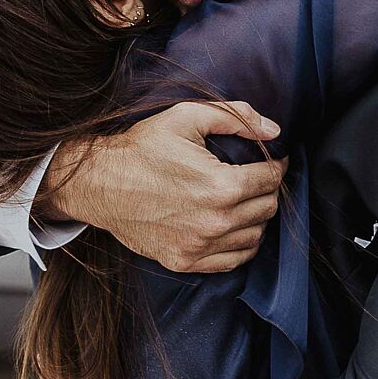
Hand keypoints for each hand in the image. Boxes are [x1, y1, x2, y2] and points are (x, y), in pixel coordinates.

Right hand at [41, 100, 286, 272]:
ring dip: (257, 216)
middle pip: (267, 208)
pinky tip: (235, 226)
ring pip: (255, 236)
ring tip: (246, 199)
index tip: (275, 160)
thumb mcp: (186, 117)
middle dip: (268, 189)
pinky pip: (234, 260)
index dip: (277, 165)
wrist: (100, 183)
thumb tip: (273, 131)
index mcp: (220, 186)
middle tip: (259, 177)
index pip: (271, 179)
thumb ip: (236, 117)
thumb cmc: (142, 148)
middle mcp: (215, 222)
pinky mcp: (185, 261)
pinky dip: (242, 244)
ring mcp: (199, 247)